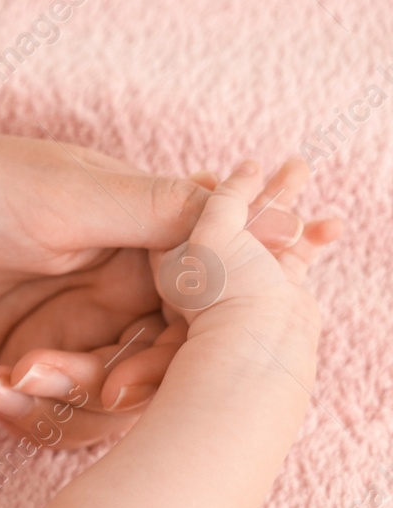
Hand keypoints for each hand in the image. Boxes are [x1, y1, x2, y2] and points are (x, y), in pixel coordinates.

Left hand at [0, 157, 331, 444]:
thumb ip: (173, 218)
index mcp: (150, 236)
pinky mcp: (18, 356)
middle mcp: (121, 285)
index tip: (134, 380)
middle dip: (113, 388)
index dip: (187, 357)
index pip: (210, 312)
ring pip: (105, 403)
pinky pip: (48, 411)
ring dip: (62, 404)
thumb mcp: (73, 195)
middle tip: (61, 379)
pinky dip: (23, 412)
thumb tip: (290, 216)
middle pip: (162, 371)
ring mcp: (69, 325)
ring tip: (10, 378)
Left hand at [153, 159, 337, 328]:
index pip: (186, 213)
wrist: (257, 347)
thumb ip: (225, 197)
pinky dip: (311, 237)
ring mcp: (242, 278)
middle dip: (255, 187)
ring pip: (264, 229)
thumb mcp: (211, 233)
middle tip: (275, 160)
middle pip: (231, 217)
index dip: (204, 190)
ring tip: (300, 166)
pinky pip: (293, 255)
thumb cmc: (224, 292)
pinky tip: (333, 225)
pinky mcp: (274, 290)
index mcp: (174, 260)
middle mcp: (207, 269)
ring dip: (284, 199)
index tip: (215, 171)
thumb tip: (247, 168)